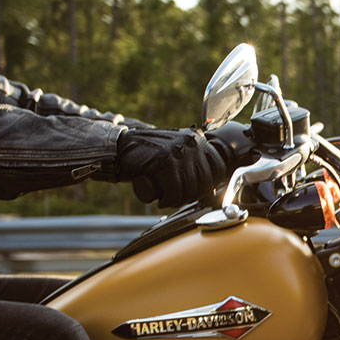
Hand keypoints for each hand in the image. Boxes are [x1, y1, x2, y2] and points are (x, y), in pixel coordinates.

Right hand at [116, 127, 231, 207]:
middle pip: (206, 181)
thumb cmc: (149, 155)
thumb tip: (212, 185)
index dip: (210, 184)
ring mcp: (178, 151)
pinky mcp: (164, 162)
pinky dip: (168, 201)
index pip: (218, 167)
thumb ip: (193, 158)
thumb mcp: (176, 149)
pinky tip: (161, 200)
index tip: (199, 192)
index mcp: (197, 139)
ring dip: (179, 200)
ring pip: (191, 189)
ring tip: (168, 198)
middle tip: (178, 198)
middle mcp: (191, 142)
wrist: (121, 148)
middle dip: (193, 196)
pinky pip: (175, 192)